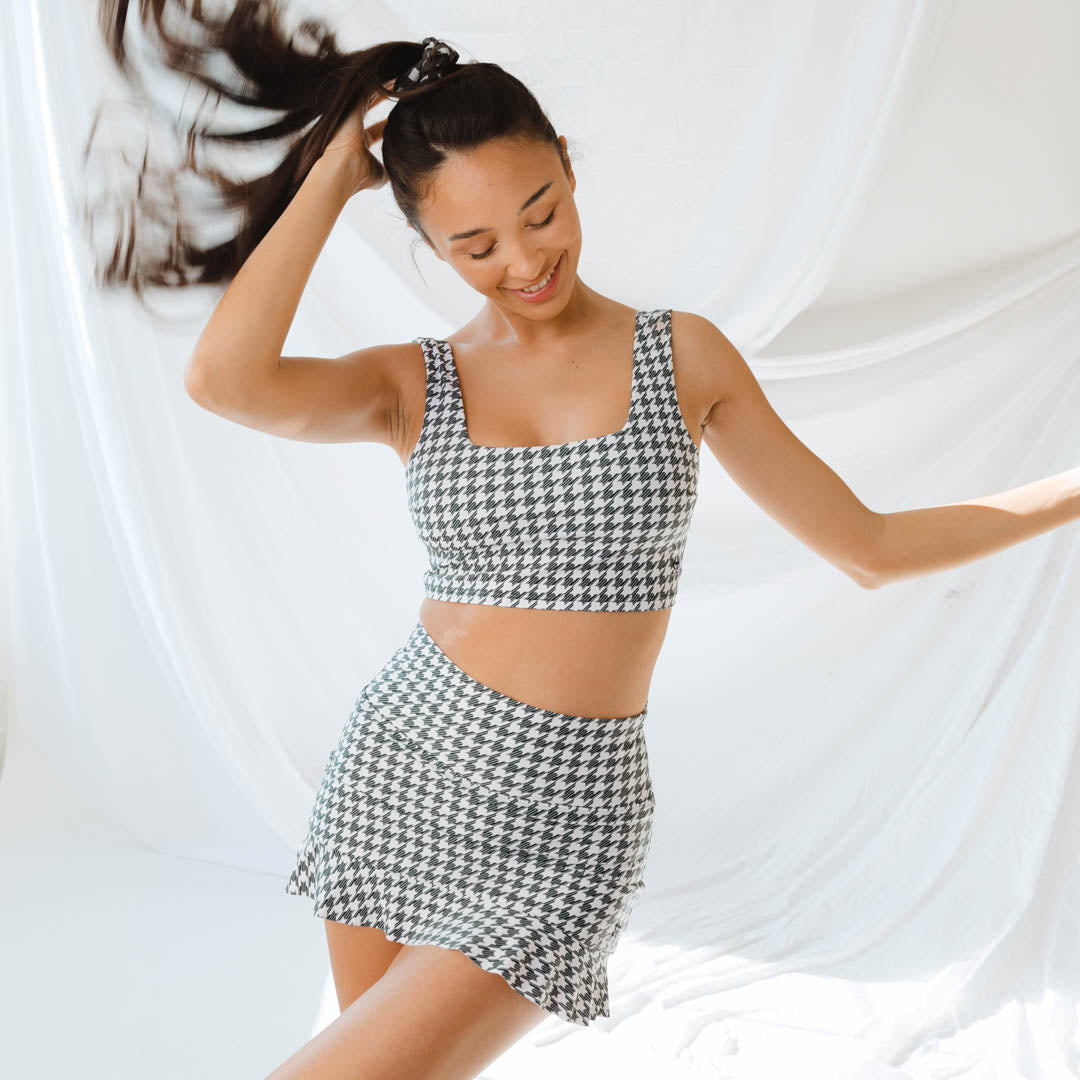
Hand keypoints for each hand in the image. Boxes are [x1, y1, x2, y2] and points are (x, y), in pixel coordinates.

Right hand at [320, 81, 394, 195]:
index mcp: (358, 140)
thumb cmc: (358, 176)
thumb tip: (397, 174)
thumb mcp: (380, 174)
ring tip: (403, 72)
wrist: (343, 171)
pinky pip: (369, 85)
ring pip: (372, 91)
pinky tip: (397, 71)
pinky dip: (383, 79)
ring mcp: (351, 111)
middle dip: (389, 96)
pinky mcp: (350, 102)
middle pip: (374, 105)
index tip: (404, 116)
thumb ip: (388, 170)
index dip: (391, 121)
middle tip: (405, 86)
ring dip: (387, 82)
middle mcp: (353, 123)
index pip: (378, 127)